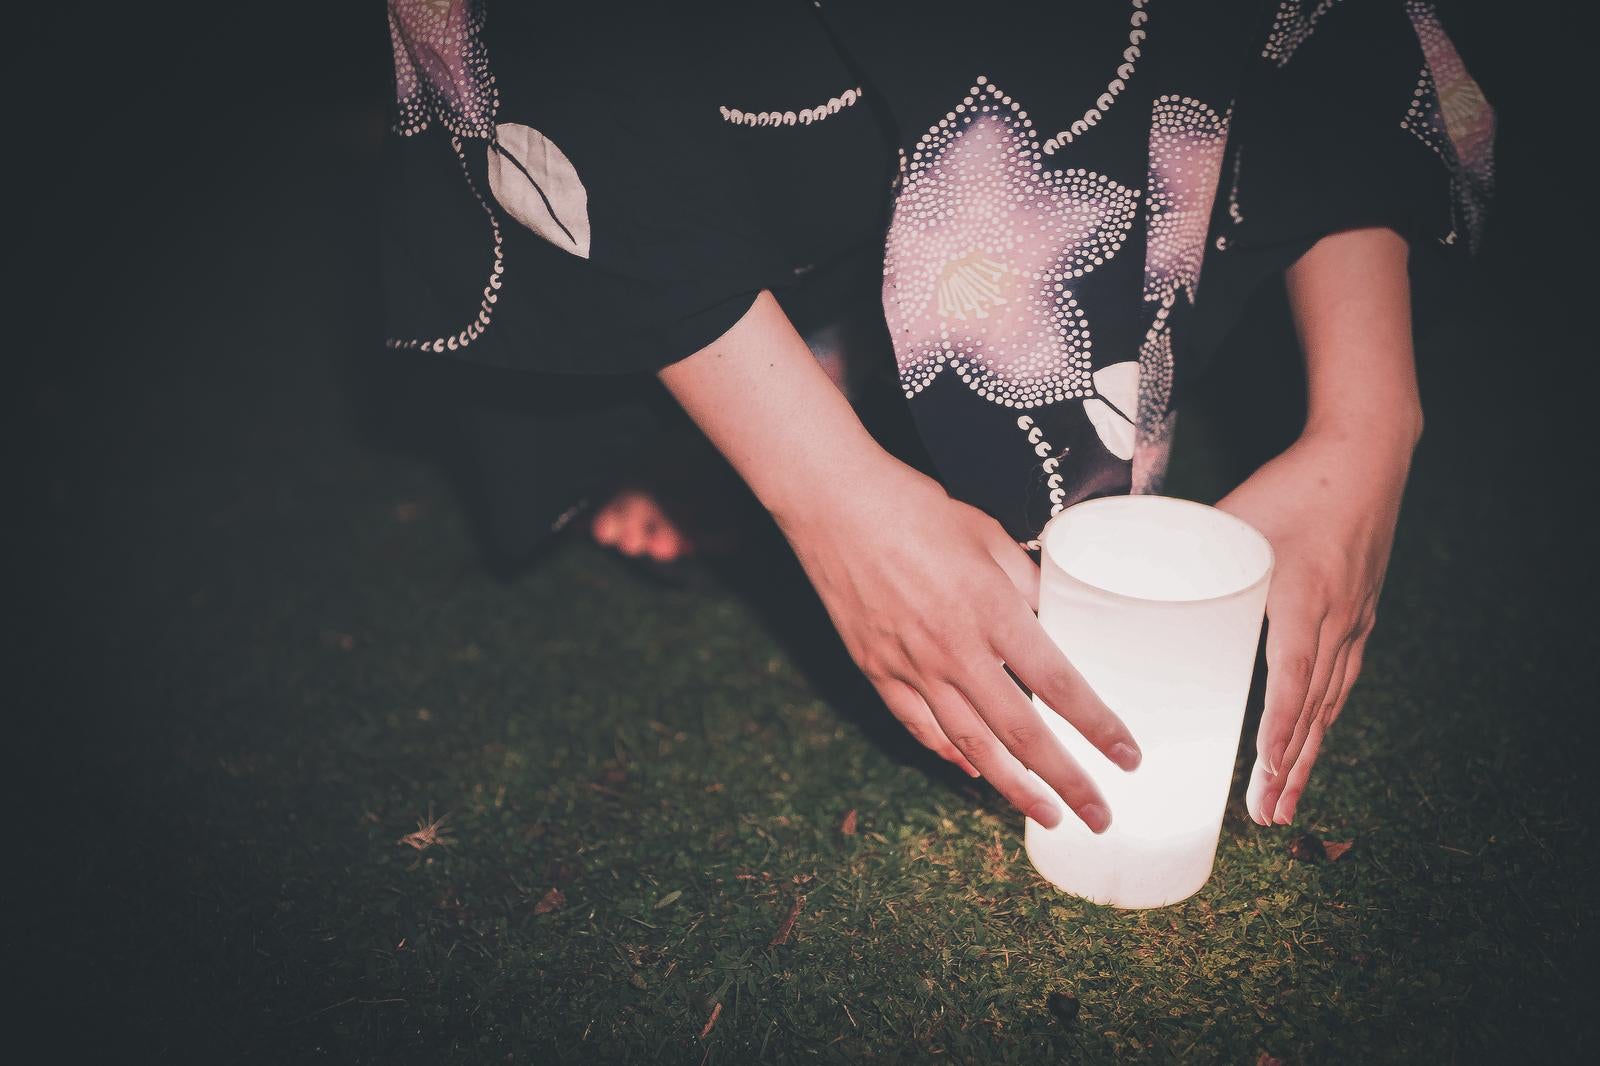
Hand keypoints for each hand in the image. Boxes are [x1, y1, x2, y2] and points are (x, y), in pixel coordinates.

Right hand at [778, 457, 1142, 831]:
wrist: (833, 505)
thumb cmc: (915, 509)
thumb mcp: (987, 536)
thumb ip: (1025, 583)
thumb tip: (1052, 614)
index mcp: (992, 611)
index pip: (1060, 684)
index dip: (1098, 727)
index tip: (1128, 757)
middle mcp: (955, 651)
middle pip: (1022, 733)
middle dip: (1066, 781)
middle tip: (1099, 816)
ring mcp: (912, 667)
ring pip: (971, 745)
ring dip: (1013, 786)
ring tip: (1046, 814)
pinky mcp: (877, 671)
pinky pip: (920, 727)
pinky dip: (950, 755)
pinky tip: (973, 769)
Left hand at [1216, 422, 1415, 824]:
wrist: (1367, 458)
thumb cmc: (1294, 484)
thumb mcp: (1232, 516)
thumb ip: (1178, 548)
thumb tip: (1108, 568)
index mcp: (1301, 597)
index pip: (1290, 675)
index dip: (1278, 728)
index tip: (1262, 771)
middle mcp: (1334, 620)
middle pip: (1312, 708)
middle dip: (1287, 768)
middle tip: (1266, 817)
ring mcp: (1353, 622)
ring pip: (1328, 704)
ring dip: (1305, 757)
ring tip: (1283, 806)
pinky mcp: (1358, 619)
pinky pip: (1340, 683)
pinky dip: (1321, 723)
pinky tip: (1306, 750)